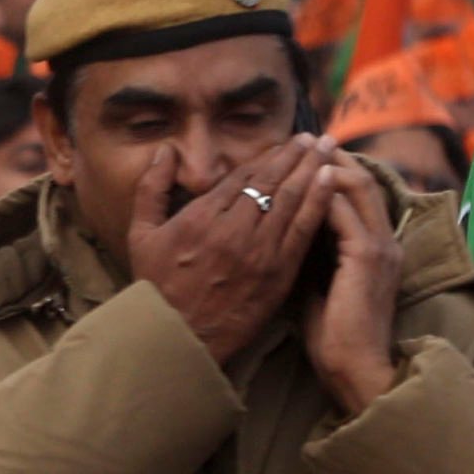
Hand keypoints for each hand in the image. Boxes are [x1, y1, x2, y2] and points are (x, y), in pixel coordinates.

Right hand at [123, 134, 334, 364]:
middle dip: (297, 156)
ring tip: (329, 151)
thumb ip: (152, 188)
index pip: (242, 176)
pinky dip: (319, 204)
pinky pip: (303, 231)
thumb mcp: (141, 233)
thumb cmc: (157, 285)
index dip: (268, 156)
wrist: (179, 337)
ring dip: (314, 171)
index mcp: (201, 217)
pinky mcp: (277, 274)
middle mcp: (234, 230)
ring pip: (293, 201)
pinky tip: (332, 185)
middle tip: (317, 137)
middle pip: (273, 182)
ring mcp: (259, 252)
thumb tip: (166, 151)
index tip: (286, 141)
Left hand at [302, 155, 405, 416]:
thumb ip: (313, 253)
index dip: (327, 171)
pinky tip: (295, 180)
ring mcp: (379, 246)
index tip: (295, 154)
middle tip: (297, 138)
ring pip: (355, 186)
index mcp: (373, 247)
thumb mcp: (321, 283)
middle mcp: (382, 240)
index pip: (354, 194)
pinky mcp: (367, 256)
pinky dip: (320, 192)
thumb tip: (285, 228)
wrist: (356, 369)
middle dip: (326, 157)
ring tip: (295, 148)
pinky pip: (344, 210)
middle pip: (359, 179)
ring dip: (323, 165)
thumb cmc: (334, 335)